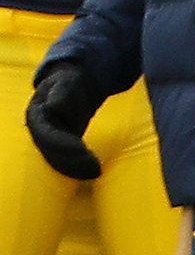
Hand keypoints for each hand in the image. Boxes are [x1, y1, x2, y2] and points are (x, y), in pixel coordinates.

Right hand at [25, 60, 105, 179]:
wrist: (78, 84)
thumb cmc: (70, 82)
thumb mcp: (65, 82)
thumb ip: (60, 93)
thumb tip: (53, 107)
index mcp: (37, 116)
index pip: (46, 136)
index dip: (62, 145)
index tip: (81, 149)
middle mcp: (40, 131)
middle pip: (51, 153)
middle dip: (71, 162)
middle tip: (94, 169)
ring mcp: (50, 140)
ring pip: (58, 160)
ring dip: (75, 169)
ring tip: (96, 172)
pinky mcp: (62, 146)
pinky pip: (66, 160)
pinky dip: (78, 168)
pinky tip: (93, 172)